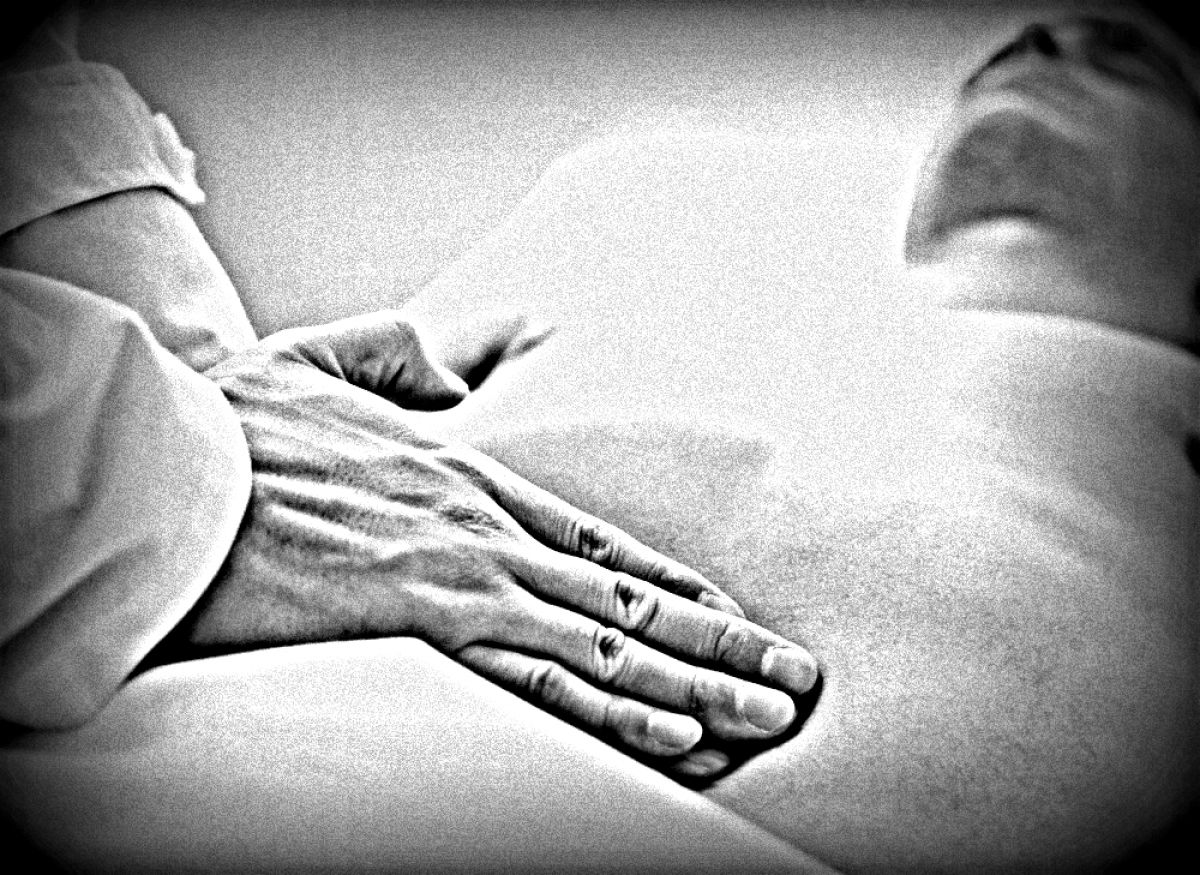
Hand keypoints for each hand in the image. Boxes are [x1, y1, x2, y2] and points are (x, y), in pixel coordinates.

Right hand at [190, 311, 818, 773]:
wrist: (175, 455)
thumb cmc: (238, 430)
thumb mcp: (323, 375)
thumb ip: (395, 369)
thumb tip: (448, 389)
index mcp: (465, 476)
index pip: (595, 539)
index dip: (668, 581)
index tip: (725, 613)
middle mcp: (486, 525)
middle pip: (627, 591)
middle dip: (717, 640)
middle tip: (791, 674)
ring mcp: (467, 571)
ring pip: (610, 638)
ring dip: (697, 682)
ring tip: (768, 714)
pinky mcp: (430, 614)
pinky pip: (547, 675)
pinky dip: (620, 707)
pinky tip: (680, 734)